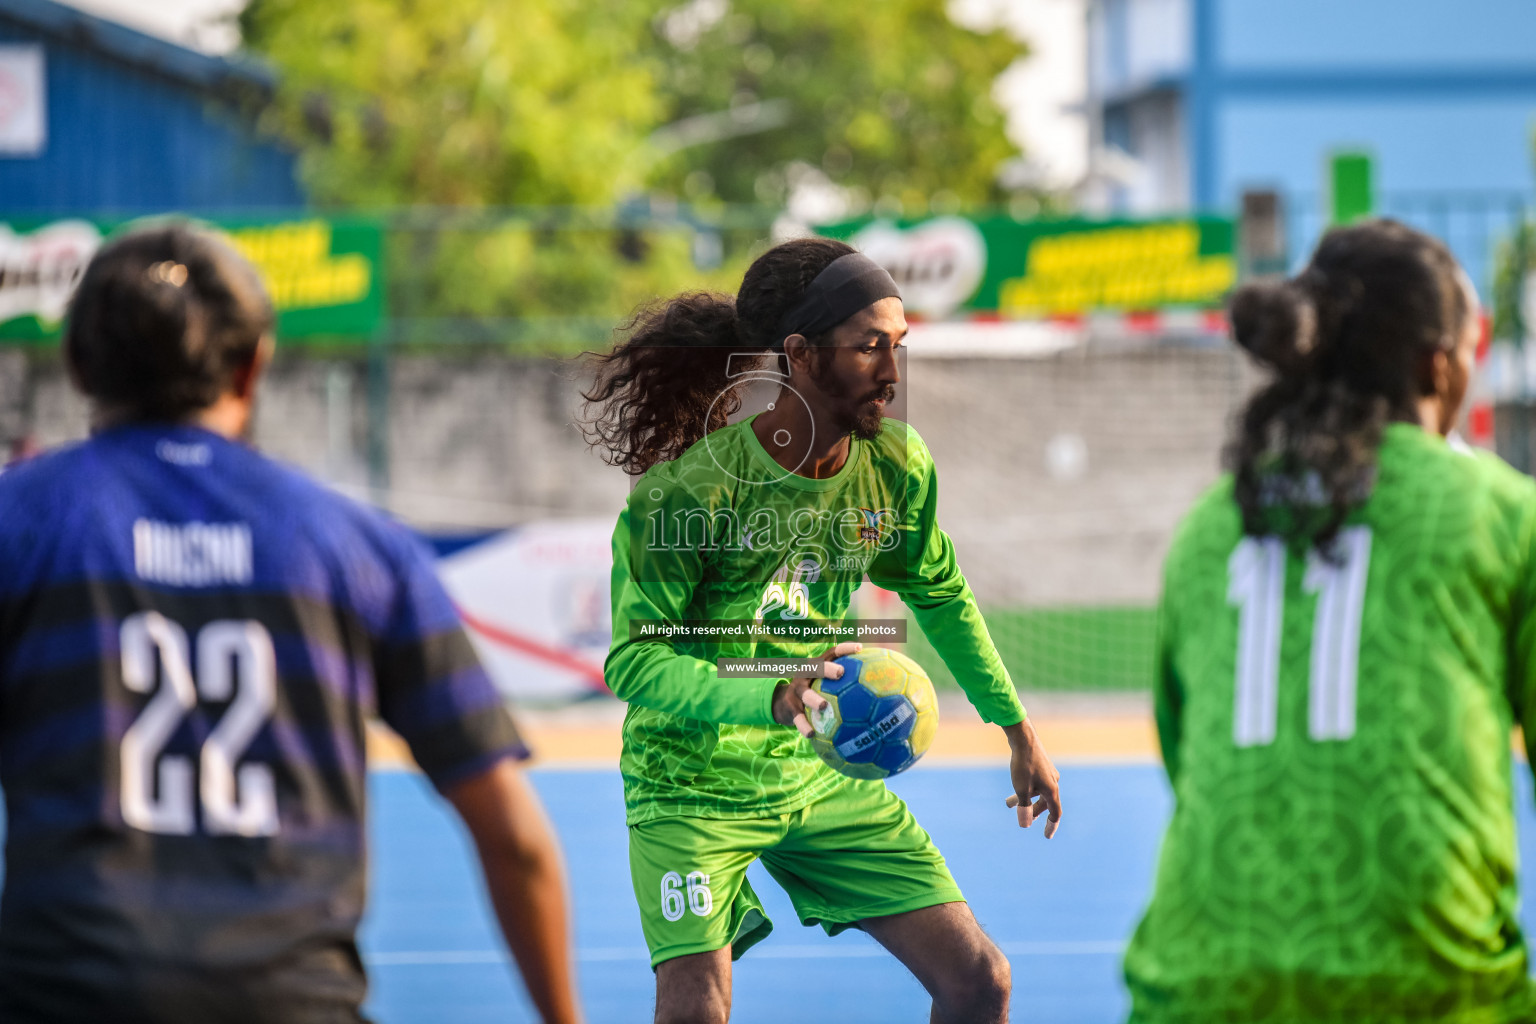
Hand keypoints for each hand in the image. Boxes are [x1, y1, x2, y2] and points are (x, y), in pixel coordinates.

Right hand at [772, 642, 862, 737]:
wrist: (784, 703)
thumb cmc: (816, 692)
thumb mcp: (826, 683)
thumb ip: (849, 682)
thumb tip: (882, 685)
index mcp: (818, 666)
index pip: (832, 653)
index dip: (845, 648)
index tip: (860, 648)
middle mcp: (806, 675)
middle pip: (816, 668)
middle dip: (827, 669)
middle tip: (840, 673)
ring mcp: (797, 691)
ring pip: (805, 694)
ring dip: (813, 699)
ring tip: (823, 706)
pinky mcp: (791, 708)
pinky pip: (798, 719)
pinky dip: (804, 726)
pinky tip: (812, 734)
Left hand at [1002, 718, 1061, 837]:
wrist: (1024, 738)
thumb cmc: (1023, 765)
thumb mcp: (1021, 790)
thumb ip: (1024, 808)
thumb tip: (1025, 825)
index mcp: (1052, 790)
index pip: (1055, 814)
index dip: (1051, 826)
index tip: (1046, 836)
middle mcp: (1053, 782)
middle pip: (1045, 803)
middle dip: (1033, 812)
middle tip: (1023, 820)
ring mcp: (1048, 773)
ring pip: (1038, 792)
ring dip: (1025, 799)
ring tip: (1008, 803)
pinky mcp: (1041, 766)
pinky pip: (1036, 783)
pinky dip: (1026, 789)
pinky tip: (1015, 786)